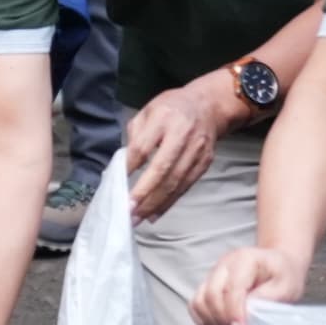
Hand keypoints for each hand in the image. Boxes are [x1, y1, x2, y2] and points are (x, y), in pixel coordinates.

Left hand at [119, 80, 238, 220]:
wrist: (209, 106)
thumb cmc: (171, 108)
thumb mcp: (148, 110)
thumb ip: (136, 134)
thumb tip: (125, 163)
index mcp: (164, 118)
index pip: (143, 146)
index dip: (130, 166)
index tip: (117, 182)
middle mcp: (183, 135)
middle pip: (162, 169)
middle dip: (144, 193)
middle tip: (128, 211)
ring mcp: (196, 150)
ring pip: (175, 182)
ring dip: (155, 203)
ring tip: (138, 218)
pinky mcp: (204, 163)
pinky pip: (185, 186)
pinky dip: (170, 202)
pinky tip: (156, 213)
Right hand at [193, 242, 304, 324]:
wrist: (278, 265)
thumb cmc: (283, 276)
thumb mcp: (286, 286)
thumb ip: (266, 299)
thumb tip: (246, 313)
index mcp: (245, 259)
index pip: (232, 288)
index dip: (235, 312)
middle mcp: (224, 264)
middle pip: (212, 294)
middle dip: (224, 317)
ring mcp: (213, 273)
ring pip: (200, 300)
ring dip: (212, 319)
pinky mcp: (207, 284)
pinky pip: (195, 304)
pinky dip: (203, 318)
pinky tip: (220, 323)